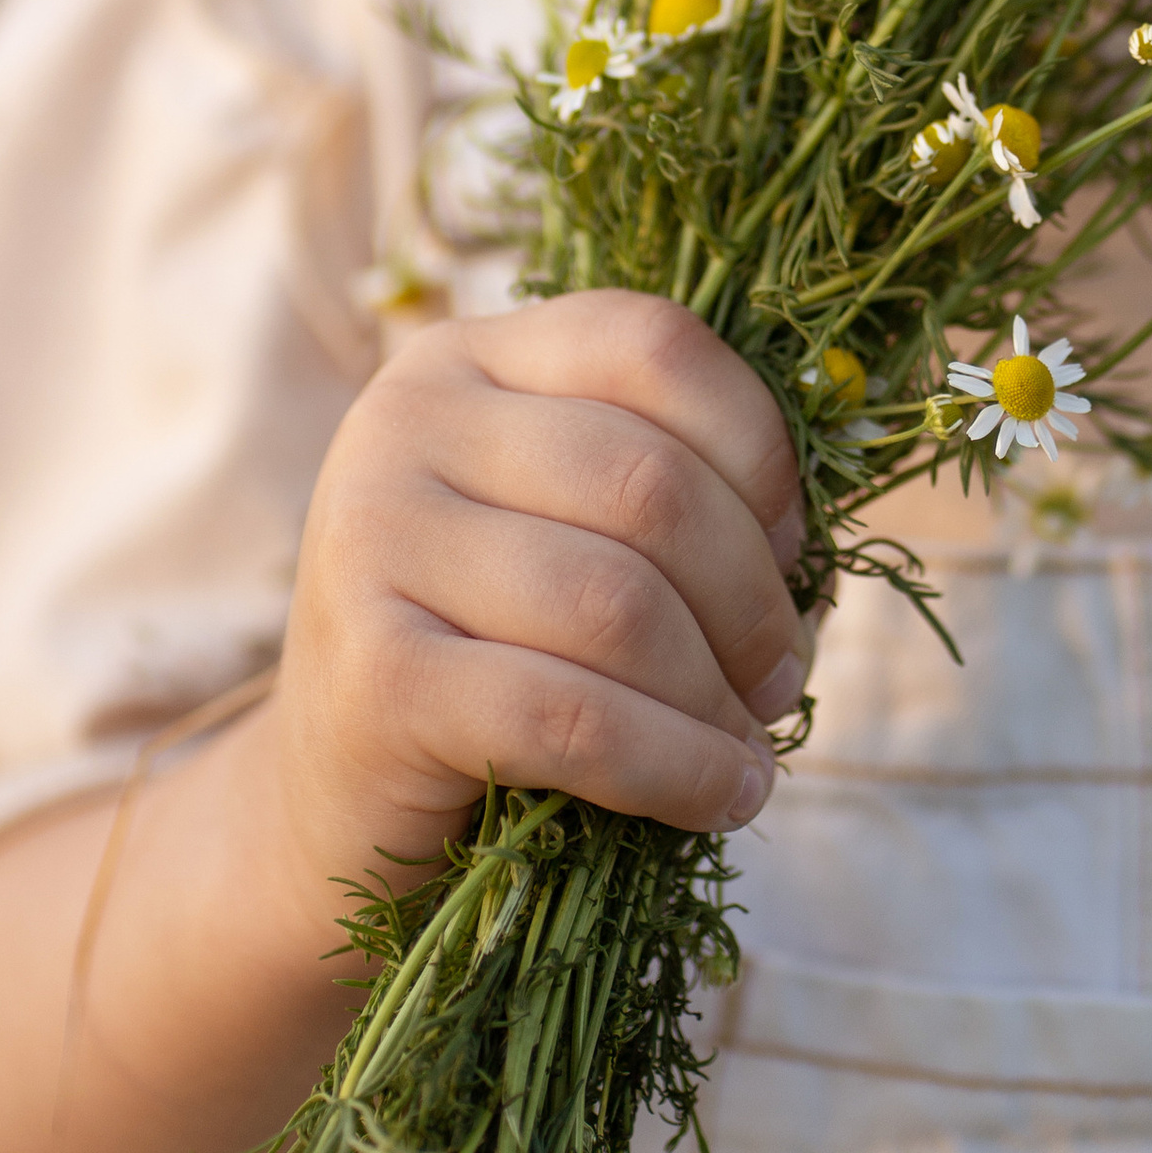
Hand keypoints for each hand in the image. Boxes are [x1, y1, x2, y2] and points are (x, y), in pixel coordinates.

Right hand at [267, 292, 806, 917]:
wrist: (337, 808)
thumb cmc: (497, 656)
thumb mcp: (569, 535)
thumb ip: (670, 494)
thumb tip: (814, 540)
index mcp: (468, 358)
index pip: (651, 344)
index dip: (756, 444)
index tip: (796, 544)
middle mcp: (404, 420)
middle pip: (647, 481)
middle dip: (751, 595)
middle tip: (783, 676)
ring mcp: (372, 540)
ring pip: (616, 604)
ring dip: (718, 694)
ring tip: (752, 747)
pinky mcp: (374, 677)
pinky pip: (570, 716)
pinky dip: (675, 766)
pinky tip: (721, 797)